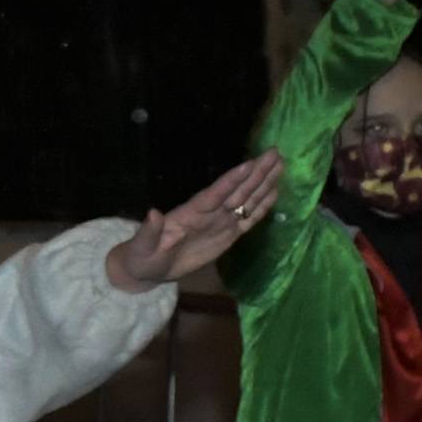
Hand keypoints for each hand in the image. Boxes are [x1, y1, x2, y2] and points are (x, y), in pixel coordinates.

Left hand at [104, 153, 286, 289]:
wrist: (149, 269)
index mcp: (191, 213)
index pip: (215, 194)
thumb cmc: (143, 256)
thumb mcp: (142, 247)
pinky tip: (275, 192)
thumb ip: (149, 231)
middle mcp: (209, 213)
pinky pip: (249, 218)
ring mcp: (220, 222)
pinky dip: (263, 206)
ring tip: (279, 164)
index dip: (231, 180)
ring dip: (264, 183)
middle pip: (237, 190)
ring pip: (246, 199)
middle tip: (275, 153)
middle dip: (257, 173)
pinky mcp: (228, 235)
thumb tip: (152, 213)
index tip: (248, 164)